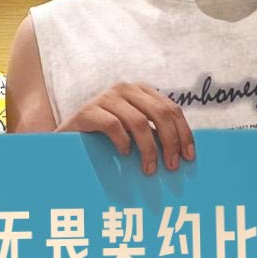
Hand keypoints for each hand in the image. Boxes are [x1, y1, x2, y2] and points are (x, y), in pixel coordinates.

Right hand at [64, 82, 195, 174]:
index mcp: (140, 91)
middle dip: (170, 142)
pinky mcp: (87, 111)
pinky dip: (123, 142)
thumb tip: (184, 153)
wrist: (67, 140)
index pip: (171, 109)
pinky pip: (113, 125)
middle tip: (172, 166)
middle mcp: (125, 89)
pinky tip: (124, 154)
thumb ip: (154, 132)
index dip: (183, 133)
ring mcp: (105, 98)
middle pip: (160, 114)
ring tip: (149, 169)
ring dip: (148, 149)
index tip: (188, 157)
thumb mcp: (134, 131)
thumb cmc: (106, 139)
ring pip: (138, 122)